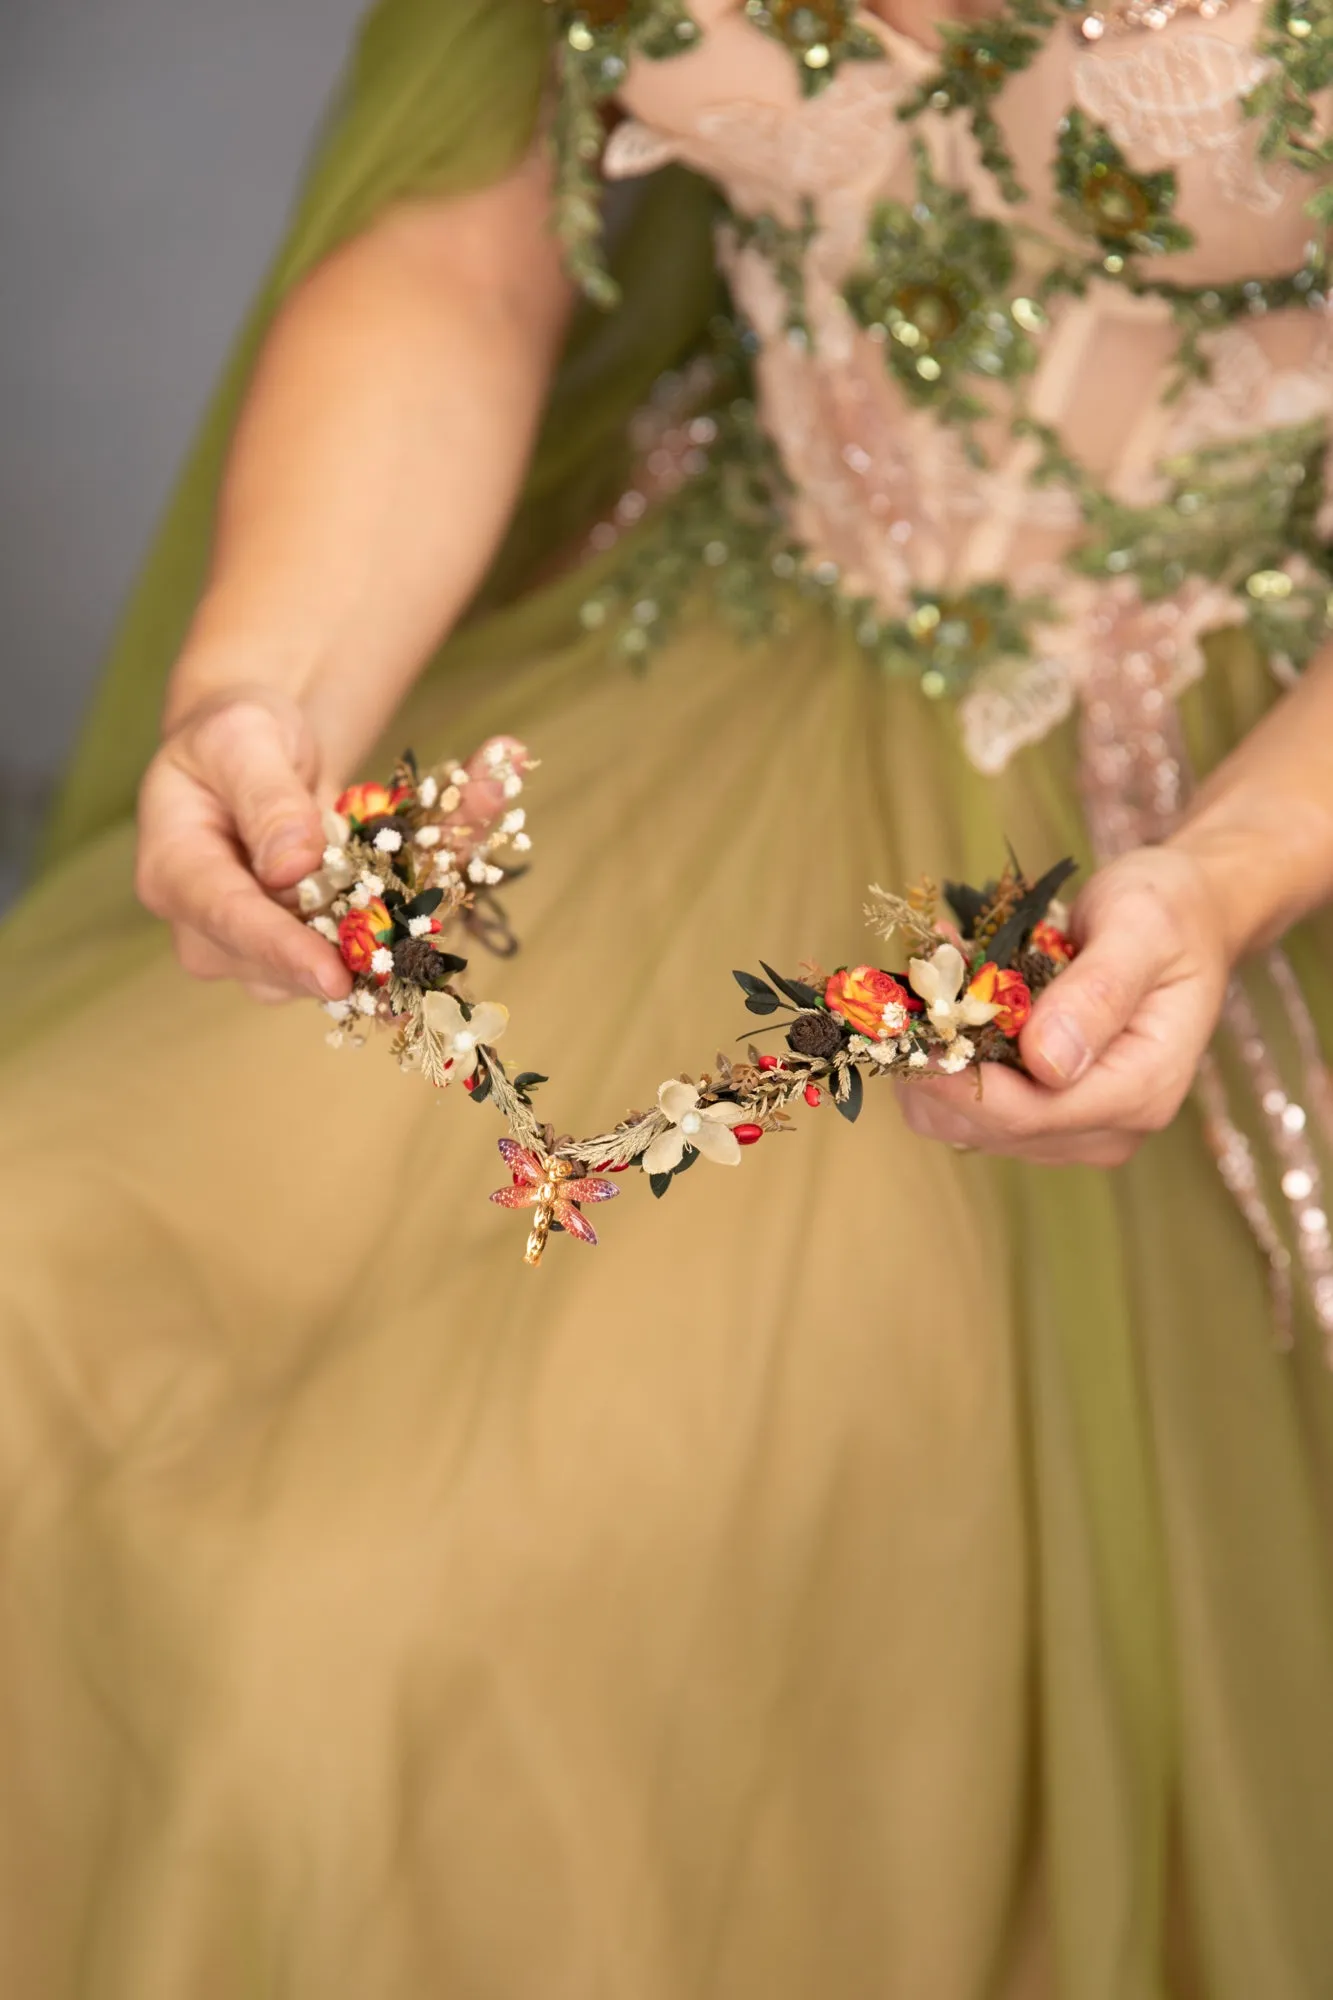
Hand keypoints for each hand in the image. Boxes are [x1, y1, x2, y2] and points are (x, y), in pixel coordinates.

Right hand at [136, 688, 525, 1002]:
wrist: (257, 754)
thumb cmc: (234, 737)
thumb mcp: (242, 738)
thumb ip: (265, 796)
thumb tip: (292, 866)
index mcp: (176, 876)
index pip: (229, 923)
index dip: (283, 952)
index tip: (333, 976)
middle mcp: (219, 930)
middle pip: (291, 962)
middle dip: (367, 942)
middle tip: (435, 913)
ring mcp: (273, 949)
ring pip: (347, 960)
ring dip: (415, 915)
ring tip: (480, 812)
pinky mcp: (325, 949)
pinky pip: (383, 940)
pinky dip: (436, 894)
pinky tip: (484, 815)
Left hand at [897, 845, 1232, 1166]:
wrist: (1186, 920)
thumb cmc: (1169, 914)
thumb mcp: (1141, 929)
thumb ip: (1099, 993)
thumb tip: (1047, 1063)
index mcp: (1142, 1089)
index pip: (1031, 1113)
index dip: (961, 1079)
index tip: (911, 1033)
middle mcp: (1109, 1126)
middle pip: (990, 1126)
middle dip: (938, 1061)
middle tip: (910, 988)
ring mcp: (1073, 1127)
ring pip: (965, 1122)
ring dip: (933, 1056)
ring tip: (931, 983)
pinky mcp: (1042, 1115)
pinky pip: (968, 1103)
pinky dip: (943, 1055)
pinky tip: (944, 1000)